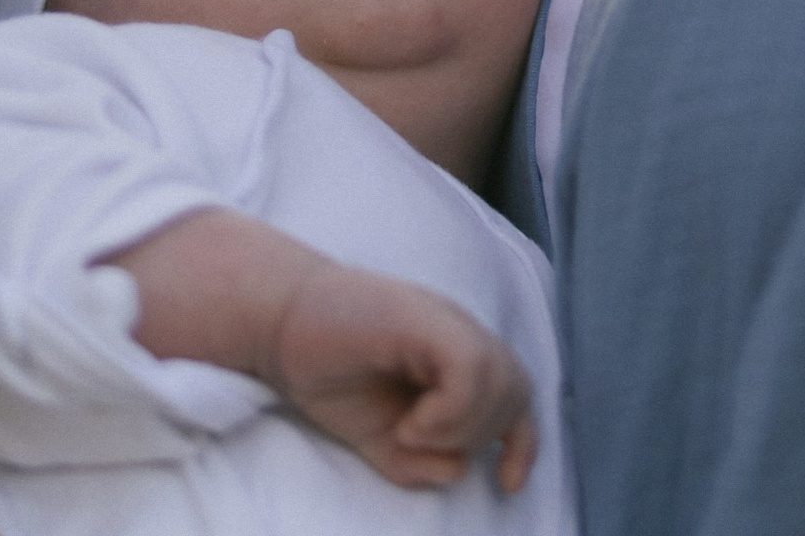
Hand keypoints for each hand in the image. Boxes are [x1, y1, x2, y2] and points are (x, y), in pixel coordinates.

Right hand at [113, 213, 535, 499]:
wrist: (281, 324)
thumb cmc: (330, 374)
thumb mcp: (382, 437)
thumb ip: (421, 459)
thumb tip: (459, 469)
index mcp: (457, 357)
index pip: (515, 394)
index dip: (523, 440)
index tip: (508, 484)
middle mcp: (460, 334)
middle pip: (514, 391)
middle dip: (480, 436)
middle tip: (422, 445)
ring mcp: (444, 323)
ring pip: (499, 382)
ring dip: (460, 427)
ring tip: (409, 432)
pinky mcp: (423, 320)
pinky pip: (469, 371)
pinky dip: (448, 412)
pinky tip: (410, 423)